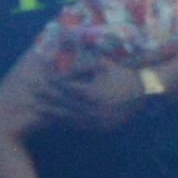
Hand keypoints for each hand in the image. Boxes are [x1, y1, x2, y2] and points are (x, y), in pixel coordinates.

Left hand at [45, 45, 165, 129]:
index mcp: (93, 93)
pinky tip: (56, 117)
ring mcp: (100, 121)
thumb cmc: (122, 73)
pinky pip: (82, 126)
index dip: (51, 85)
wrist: (146, 90)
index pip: (65, 89)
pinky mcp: (104, 128)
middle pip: (64, 105)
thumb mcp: (102, 63)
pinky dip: (68, 121)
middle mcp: (95, 110)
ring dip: (53, 113)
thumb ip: (82, 61)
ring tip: (38, 108)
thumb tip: (63, 49)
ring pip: (70, 118)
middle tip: (31, 95)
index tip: (38, 81)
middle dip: (47, 99)